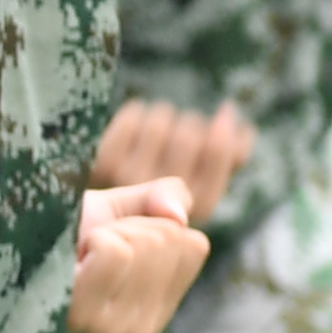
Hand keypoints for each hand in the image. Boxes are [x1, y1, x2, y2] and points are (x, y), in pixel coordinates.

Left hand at [70, 180, 210, 332]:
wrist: (5, 234)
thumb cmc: (63, 226)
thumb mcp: (123, 207)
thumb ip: (162, 199)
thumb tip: (178, 215)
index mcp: (159, 310)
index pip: (193, 245)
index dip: (152, 222)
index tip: (116, 236)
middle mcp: (140, 331)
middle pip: (169, 242)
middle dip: (128, 225)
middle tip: (88, 244)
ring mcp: (110, 330)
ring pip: (142, 246)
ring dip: (107, 231)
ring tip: (77, 252)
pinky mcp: (81, 317)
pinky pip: (113, 253)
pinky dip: (90, 237)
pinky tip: (69, 259)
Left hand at [90, 98, 252, 228]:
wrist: (89, 220)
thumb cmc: (151, 199)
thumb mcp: (196, 187)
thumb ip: (223, 162)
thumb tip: (242, 130)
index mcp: (195, 213)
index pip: (220, 154)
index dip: (227, 130)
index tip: (225, 113)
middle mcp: (162, 203)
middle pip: (190, 135)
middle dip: (192, 124)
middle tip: (184, 127)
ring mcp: (132, 183)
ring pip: (162, 122)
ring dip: (164, 118)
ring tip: (157, 132)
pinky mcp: (105, 163)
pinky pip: (134, 117)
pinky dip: (137, 114)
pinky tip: (135, 128)